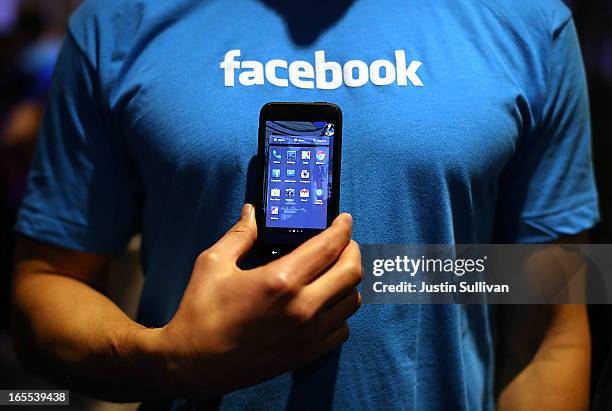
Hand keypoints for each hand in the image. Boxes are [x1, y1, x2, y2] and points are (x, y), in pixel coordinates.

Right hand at [154, 204, 361, 396]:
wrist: (193, 363)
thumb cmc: (200, 313)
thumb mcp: (213, 263)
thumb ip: (239, 235)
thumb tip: (252, 213)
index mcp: (280, 280)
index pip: (329, 247)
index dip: (342, 228)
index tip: (344, 221)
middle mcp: (302, 308)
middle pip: (351, 272)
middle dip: (352, 250)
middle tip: (343, 242)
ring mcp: (307, 334)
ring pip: (351, 301)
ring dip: (348, 281)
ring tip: (334, 271)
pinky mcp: (305, 354)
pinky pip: (342, 330)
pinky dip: (341, 313)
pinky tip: (326, 304)